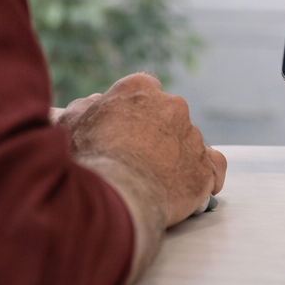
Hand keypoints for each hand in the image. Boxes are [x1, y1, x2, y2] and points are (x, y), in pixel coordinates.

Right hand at [64, 74, 225, 218]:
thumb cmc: (88, 159)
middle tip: (135, 157)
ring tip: (152, 180)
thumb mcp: (70, 124)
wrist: (113, 195)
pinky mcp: (205, 168)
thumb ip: (85, 108)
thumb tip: (94, 103)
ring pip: (188, 142)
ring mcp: (192, 136)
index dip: (133, 111)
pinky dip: (206, 174)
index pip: (143, 90)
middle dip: (155, 132)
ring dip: (176, 156)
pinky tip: (193, 183)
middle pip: (168, 115)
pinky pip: (214, 167)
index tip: (123, 129)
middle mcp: (172, 106)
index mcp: (140, 89)